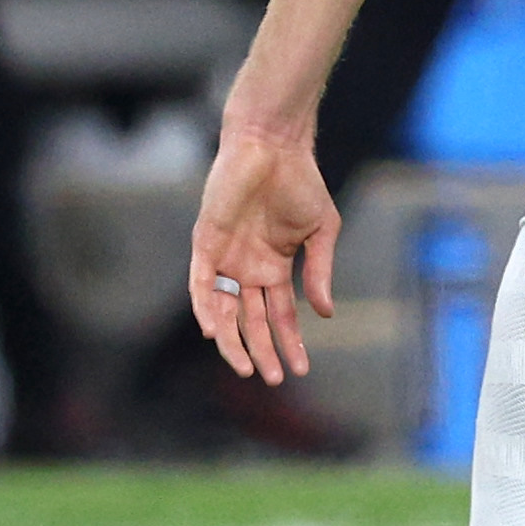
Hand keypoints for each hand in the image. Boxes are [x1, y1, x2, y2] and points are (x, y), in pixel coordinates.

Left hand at [188, 121, 340, 382]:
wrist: (274, 146)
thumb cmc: (300, 182)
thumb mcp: (321, 231)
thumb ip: (319, 271)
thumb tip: (324, 312)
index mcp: (275, 266)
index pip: (279, 314)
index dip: (290, 341)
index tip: (301, 368)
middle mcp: (247, 268)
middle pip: (250, 321)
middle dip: (262, 351)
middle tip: (272, 379)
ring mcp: (225, 257)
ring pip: (224, 311)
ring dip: (232, 341)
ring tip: (246, 367)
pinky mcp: (206, 243)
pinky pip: (201, 284)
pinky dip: (206, 307)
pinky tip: (213, 331)